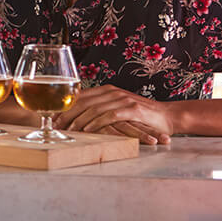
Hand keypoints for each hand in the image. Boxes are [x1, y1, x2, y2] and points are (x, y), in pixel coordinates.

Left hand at [55, 85, 174, 144]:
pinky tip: (87, 130)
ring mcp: (122, 99)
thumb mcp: (119, 109)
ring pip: (94, 108)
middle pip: (83, 101)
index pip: (80, 96)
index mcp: (107, 90)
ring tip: (68, 130)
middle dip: (67, 113)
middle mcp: (113, 92)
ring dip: (78, 120)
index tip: (52, 117)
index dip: (65, 106)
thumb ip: (102, 109)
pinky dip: (96, 123)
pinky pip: (109, 115)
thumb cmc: (142, 116)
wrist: (168, 117)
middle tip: (55, 125)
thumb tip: (79, 117)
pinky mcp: (132, 109)